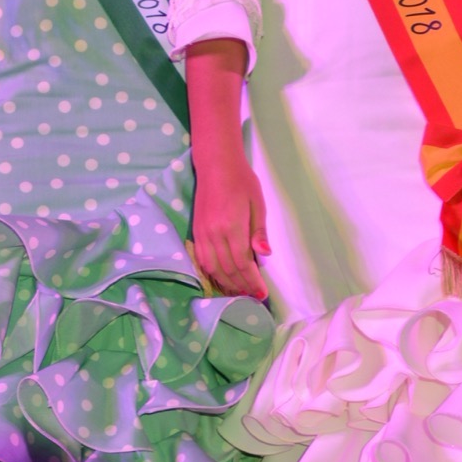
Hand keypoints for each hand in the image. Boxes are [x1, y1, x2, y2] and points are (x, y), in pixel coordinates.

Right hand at [193, 150, 269, 298]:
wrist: (216, 165)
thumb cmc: (242, 181)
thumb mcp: (258, 204)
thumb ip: (259, 232)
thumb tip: (265, 256)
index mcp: (232, 226)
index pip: (242, 262)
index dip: (252, 281)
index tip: (262, 293)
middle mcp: (214, 233)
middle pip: (227, 269)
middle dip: (242, 286)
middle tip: (254, 297)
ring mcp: (202, 233)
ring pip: (212, 267)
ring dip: (226, 283)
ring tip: (239, 292)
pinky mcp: (196, 231)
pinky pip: (201, 259)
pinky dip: (211, 273)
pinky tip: (221, 279)